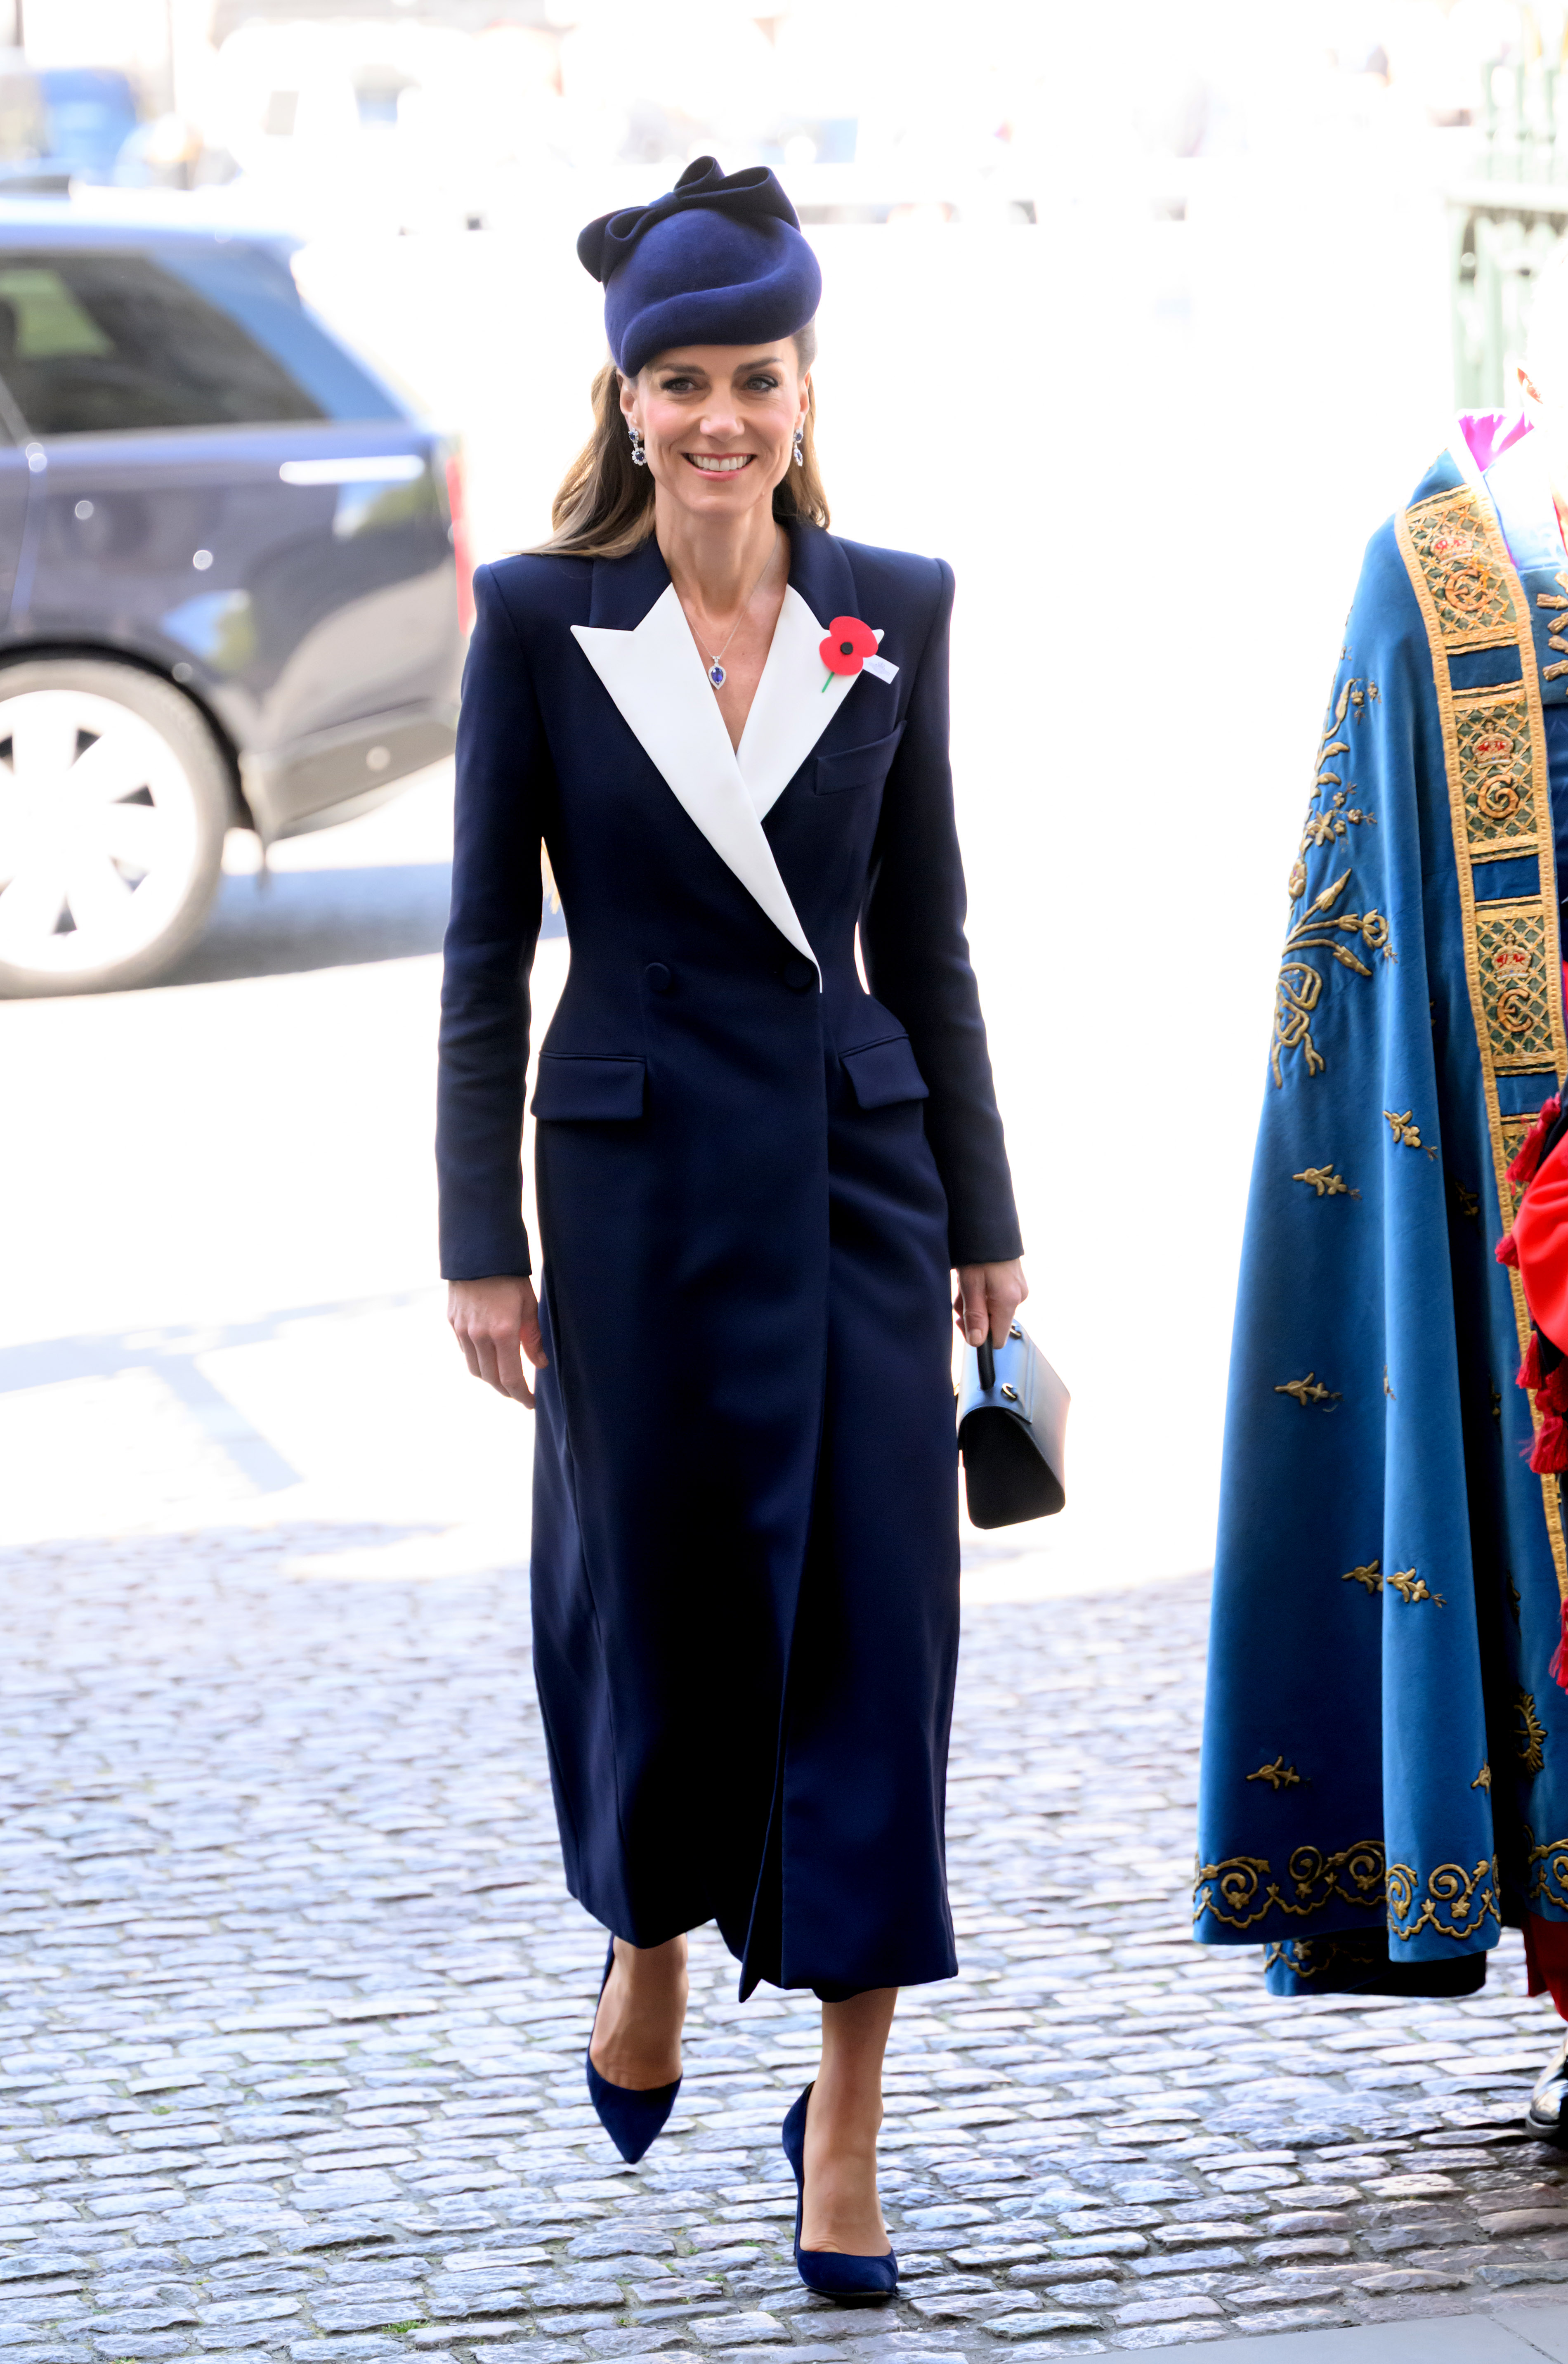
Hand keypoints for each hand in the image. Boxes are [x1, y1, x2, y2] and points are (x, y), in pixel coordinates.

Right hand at [448, 1274, 548, 1407]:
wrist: (478, 1252)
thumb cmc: (510, 1277)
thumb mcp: (529, 1305)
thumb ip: (532, 1338)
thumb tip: (540, 1365)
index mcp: (502, 1332)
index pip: (510, 1378)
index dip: (520, 1395)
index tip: (529, 1403)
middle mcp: (479, 1335)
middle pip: (490, 1378)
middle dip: (506, 1391)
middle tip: (519, 1394)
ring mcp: (462, 1330)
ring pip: (474, 1368)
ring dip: (490, 1378)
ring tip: (504, 1378)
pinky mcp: (452, 1322)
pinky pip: (465, 1351)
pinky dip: (478, 1359)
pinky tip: (489, 1355)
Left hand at [954, 1258, 1027, 1348]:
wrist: (989, 1225)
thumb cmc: (977, 1252)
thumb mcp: (970, 1285)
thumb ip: (975, 1315)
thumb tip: (977, 1343)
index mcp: (1009, 1301)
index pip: (998, 1338)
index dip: (979, 1336)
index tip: (963, 1322)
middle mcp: (1019, 1297)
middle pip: (993, 1323)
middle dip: (973, 1315)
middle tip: (959, 1296)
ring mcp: (1019, 1288)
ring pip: (993, 1308)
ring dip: (976, 1302)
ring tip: (965, 1283)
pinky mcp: (1015, 1281)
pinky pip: (997, 1296)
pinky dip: (983, 1292)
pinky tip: (974, 1278)